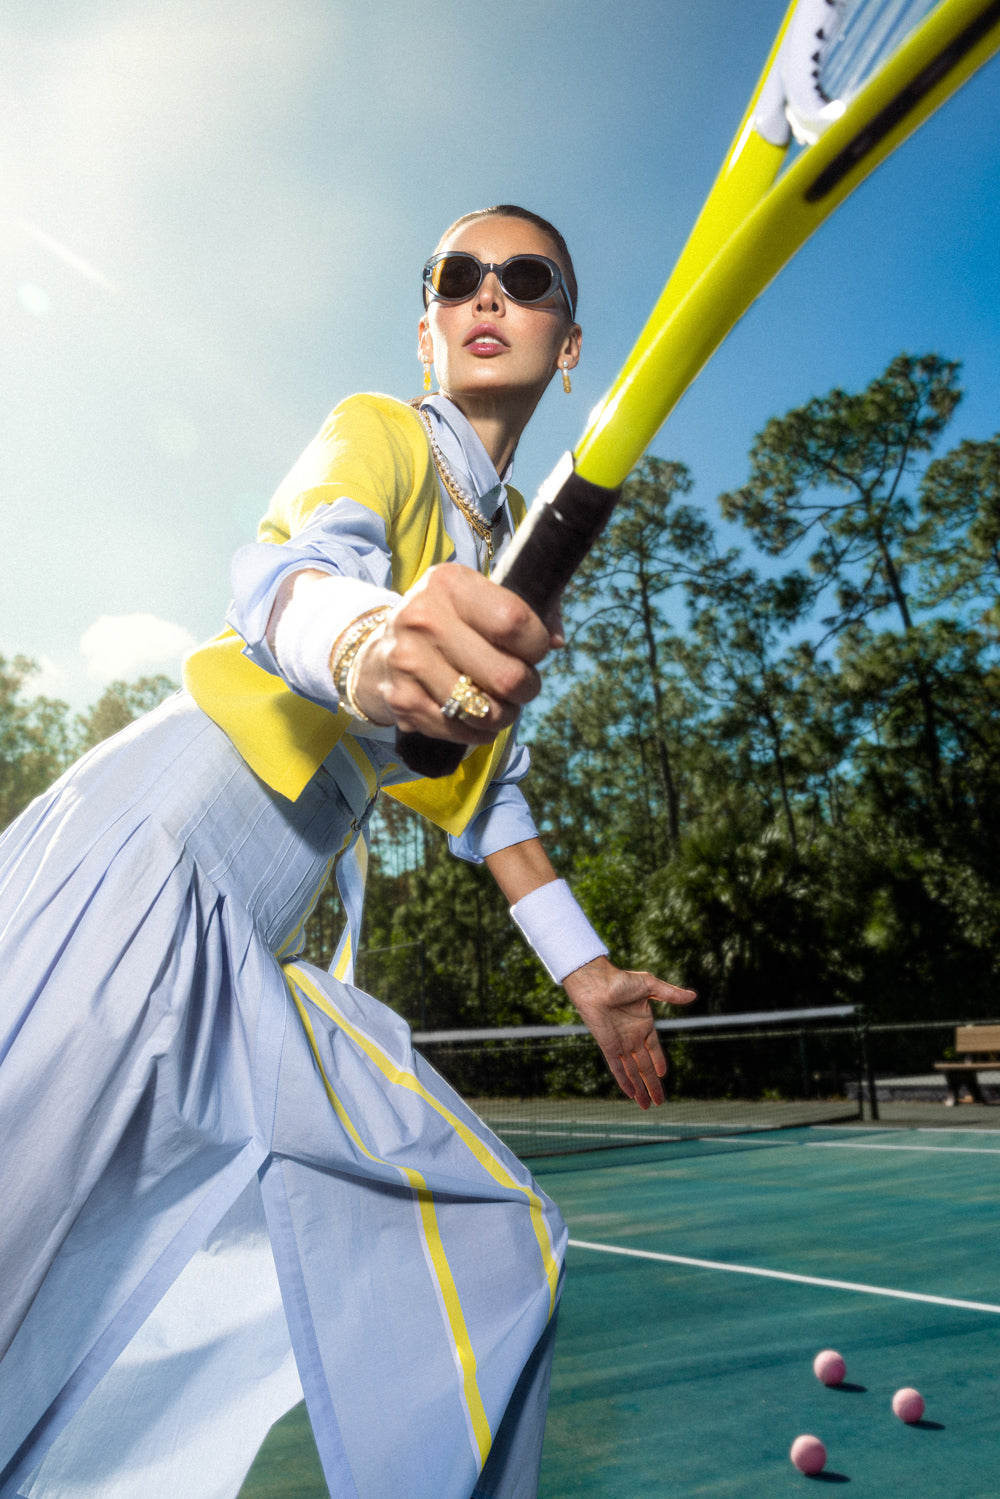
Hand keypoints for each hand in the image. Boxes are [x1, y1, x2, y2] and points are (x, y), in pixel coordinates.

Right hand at [350, 564, 556, 741]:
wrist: (381, 651)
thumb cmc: (449, 623)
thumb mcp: (480, 598)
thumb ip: (530, 608)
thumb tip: (556, 641)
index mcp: (449, 584)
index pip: (513, 622)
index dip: (537, 645)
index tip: (534, 649)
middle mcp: (423, 619)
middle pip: (505, 675)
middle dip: (527, 687)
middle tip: (521, 683)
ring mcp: (408, 662)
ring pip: (486, 711)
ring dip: (504, 714)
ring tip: (500, 702)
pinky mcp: (402, 701)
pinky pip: (462, 731)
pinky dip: (479, 731)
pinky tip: (476, 716)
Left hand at [563, 956, 695, 1109]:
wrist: (595, 982)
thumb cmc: (620, 980)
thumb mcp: (650, 986)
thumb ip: (671, 994)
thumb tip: (693, 996)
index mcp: (643, 1023)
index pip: (653, 1048)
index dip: (658, 1061)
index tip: (662, 1075)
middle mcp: (631, 1036)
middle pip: (644, 1065)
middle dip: (652, 1084)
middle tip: (660, 1102)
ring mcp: (620, 1042)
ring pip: (632, 1071)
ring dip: (640, 1088)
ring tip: (647, 1105)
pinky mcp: (608, 1045)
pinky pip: (617, 1067)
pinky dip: (624, 1081)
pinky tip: (631, 1094)